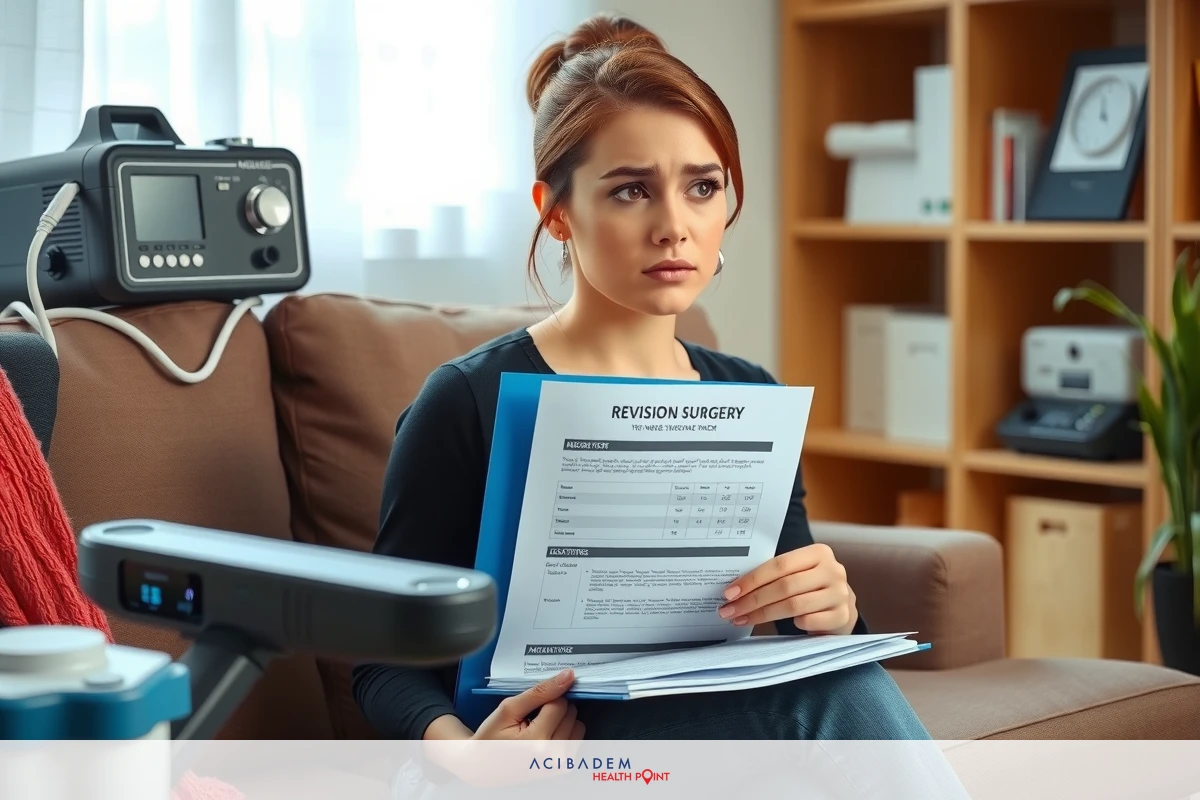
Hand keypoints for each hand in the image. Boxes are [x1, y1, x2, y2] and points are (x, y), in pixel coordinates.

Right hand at [422, 669, 585, 788]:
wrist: (482, 767)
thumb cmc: (491, 737)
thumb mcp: (509, 709)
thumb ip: (540, 691)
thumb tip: (568, 676)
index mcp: (537, 741)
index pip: (560, 703)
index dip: (546, 699)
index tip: (532, 705)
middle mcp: (553, 756)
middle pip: (571, 714)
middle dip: (555, 709)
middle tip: (533, 717)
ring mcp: (560, 765)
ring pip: (578, 725)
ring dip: (562, 721)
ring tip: (540, 727)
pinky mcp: (563, 768)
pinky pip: (576, 739)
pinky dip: (564, 733)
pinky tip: (546, 736)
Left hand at [719, 543, 857, 633]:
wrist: (840, 607)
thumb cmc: (809, 587)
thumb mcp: (798, 573)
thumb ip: (775, 575)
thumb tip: (734, 589)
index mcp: (819, 553)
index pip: (779, 564)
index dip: (752, 579)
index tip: (729, 593)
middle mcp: (833, 571)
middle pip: (784, 586)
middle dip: (752, 600)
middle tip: (729, 611)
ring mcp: (840, 594)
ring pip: (794, 606)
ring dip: (763, 615)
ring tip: (742, 620)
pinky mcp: (843, 616)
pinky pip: (809, 622)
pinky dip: (794, 624)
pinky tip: (785, 626)